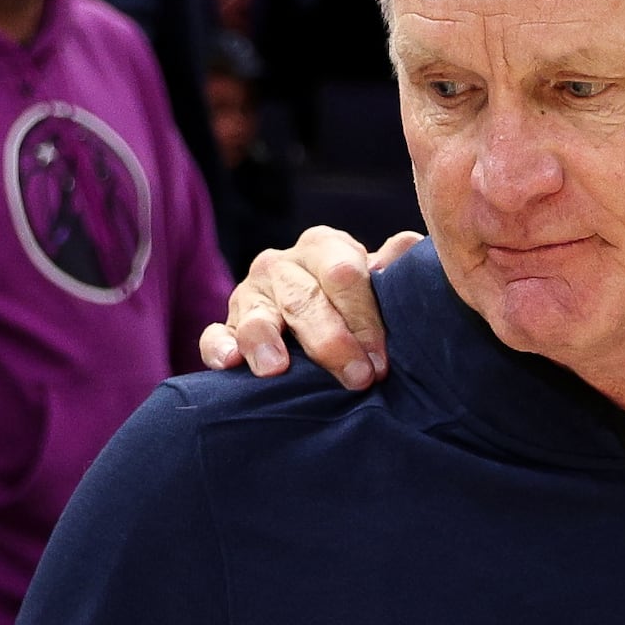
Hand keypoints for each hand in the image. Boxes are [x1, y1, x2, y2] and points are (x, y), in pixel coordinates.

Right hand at [198, 225, 407, 387]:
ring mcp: (250, 295)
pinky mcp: (227, 325)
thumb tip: (410, 248)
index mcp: (323, 247)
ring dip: (267, 341)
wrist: (321, 321)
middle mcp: (282, 265)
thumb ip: (396, 265)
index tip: (380, 361)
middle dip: (331, 341)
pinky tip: (230, 362)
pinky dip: (219, 348)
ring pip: (256, 316)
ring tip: (277, 369)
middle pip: (304, 299)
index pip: (343, 275)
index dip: (364, 319)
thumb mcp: (381, 282)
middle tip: (356, 377)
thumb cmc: (358, 303)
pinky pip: (214, 335)